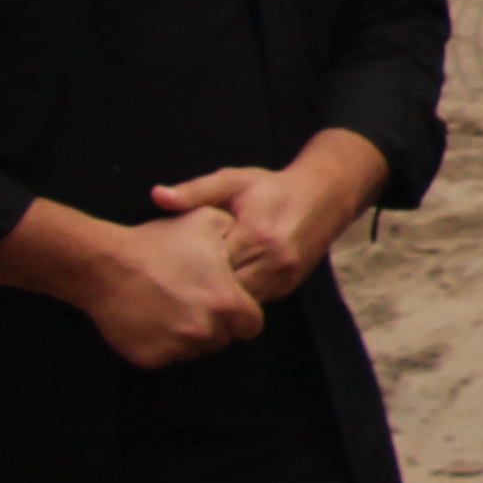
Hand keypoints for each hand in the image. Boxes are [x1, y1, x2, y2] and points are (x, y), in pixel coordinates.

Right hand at [77, 209, 267, 370]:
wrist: (104, 265)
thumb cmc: (157, 243)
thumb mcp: (207, 222)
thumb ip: (237, 235)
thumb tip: (251, 243)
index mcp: (226, 303)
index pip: (252, 325)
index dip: (241, 315)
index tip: (225, 303)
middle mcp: (205, 331)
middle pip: (222, 338)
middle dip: (214, 324)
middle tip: (192, 302)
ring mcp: (177, 348)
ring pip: (195, 349)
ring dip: (188, 335)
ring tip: (170, 307)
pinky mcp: (150, 359)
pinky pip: (167, 356)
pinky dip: (162, 344)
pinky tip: (151, 319)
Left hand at [155, 130, 391, 308]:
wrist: (325, 196)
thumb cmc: (273, 188)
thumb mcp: (233, 180)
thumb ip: (195, 191)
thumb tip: (157, 196)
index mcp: (256, 236)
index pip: (210, 265)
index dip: (186, 266)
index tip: (168, 261)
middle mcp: (273, 263)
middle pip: (224, 289)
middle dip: (199, 286)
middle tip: (174, 280)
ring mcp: (283, 279)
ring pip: (239, 302)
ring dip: (217, 296)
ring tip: (193, 287)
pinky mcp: (288, 287)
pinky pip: (254, 302)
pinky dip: (235, 296)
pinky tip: (218, 287)